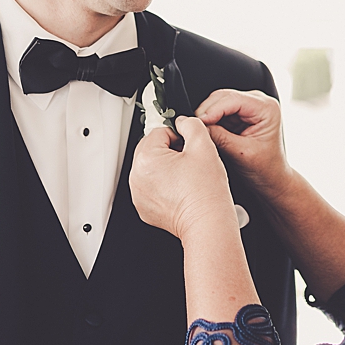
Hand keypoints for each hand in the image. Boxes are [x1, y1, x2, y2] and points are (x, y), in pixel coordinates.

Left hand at [129, 115, 236, 241]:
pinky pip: (151, 186)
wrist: (207, 222)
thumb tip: (183, 121)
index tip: (189, 148)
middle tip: (189, 163)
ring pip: (152, 168)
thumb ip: (191, 123)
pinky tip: (180, 190)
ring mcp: (139, 195)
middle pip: (152, 149)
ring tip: (186, 178)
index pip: (160, 131)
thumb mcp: (203, 145)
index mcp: (146, 159)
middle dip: (171, 151)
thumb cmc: (205, 191)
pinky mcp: (144, 208)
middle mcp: (136, 177)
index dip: (179, 136)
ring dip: (166, 168)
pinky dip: (163, 185)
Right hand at [196, 89, 290, 200]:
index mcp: (266, 108)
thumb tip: (199, 127)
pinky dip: (210, 120)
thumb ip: (220, 138)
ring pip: (218, 102)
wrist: (272, 178)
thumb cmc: (265, 168)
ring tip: (197, 131)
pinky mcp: (239, 114)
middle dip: (206, 111)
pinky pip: (219, 111)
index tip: (197, 123)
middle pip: (223, 96)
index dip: (212, 110)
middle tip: (193, 128)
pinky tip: (204, 131)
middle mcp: (259, 102)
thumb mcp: (241, 153)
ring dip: (206, 115)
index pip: (233, 99)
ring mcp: (249, 106)